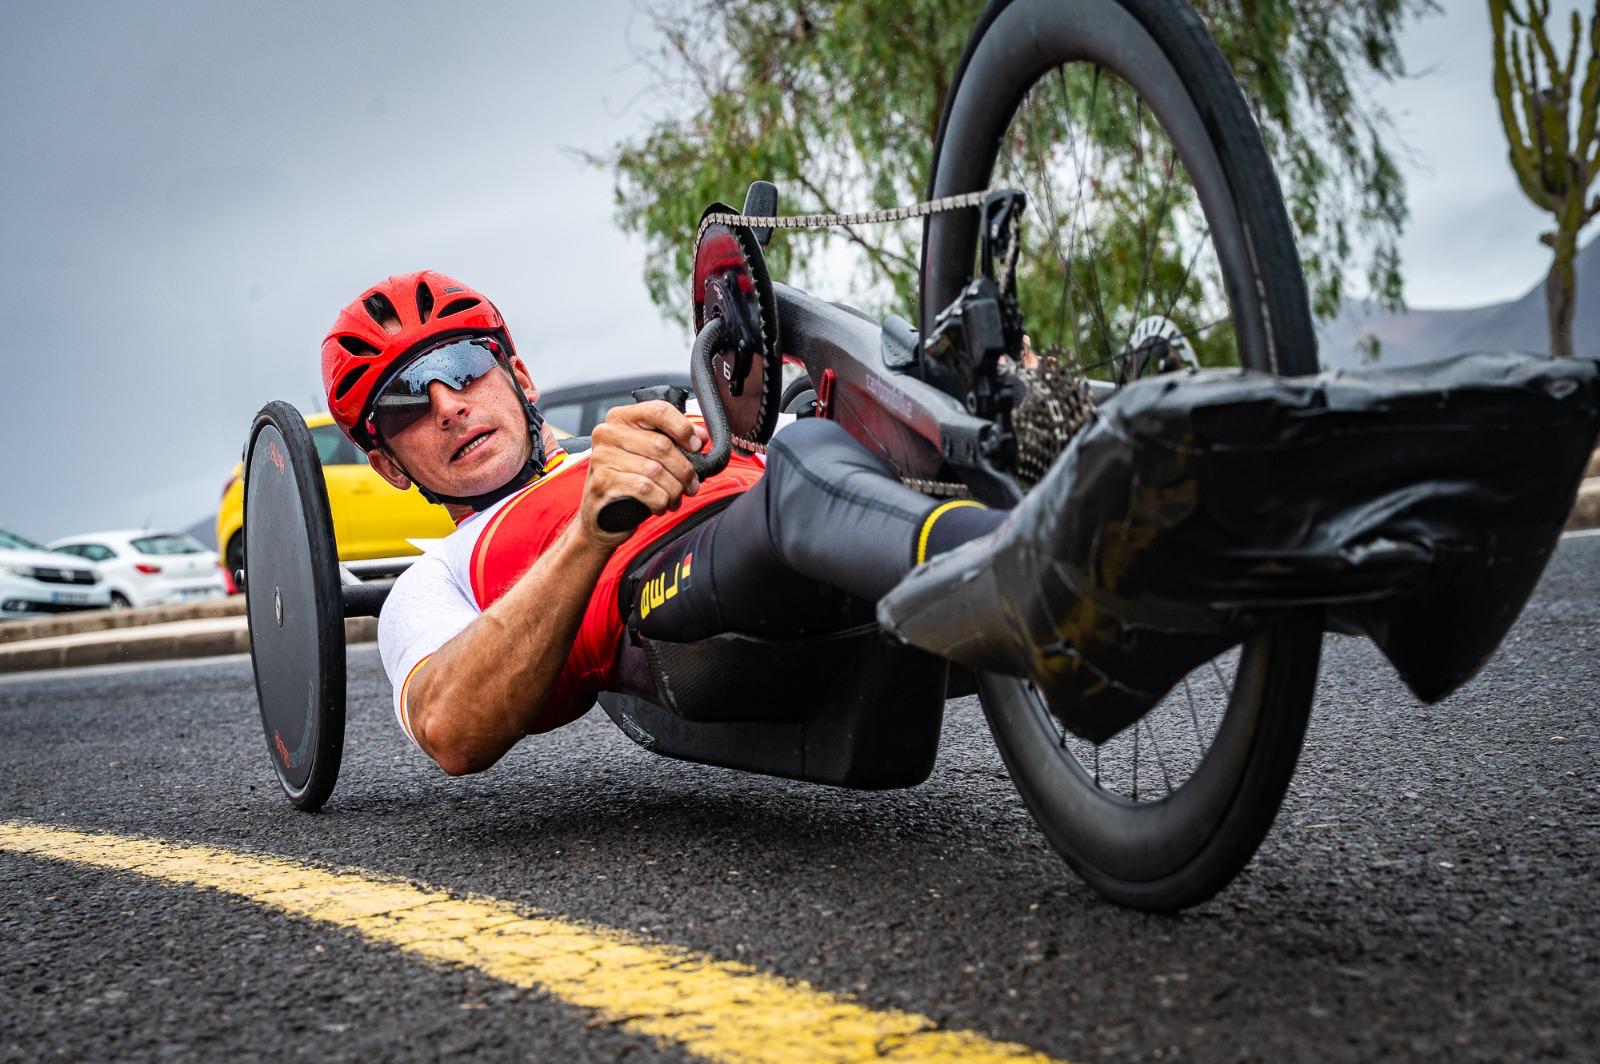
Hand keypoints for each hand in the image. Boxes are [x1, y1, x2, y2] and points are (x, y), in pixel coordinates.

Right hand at [579, 401, 706, 545]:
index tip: (696, 446)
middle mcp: (608, 433)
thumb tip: (701, 436)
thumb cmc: (627, 480)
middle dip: (684, 469)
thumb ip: (673, 441)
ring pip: (655, 470)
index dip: (683, 428)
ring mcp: (602, 457)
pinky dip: (660, 500)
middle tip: (692, 484)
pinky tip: (659, 505)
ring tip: (675, 498)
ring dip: (674, 489)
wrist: (601, 513)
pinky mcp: (602, 482)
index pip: (658, 410)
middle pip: (661, 444)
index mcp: (621, 418)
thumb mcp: (649, 455)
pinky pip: (644, 488)